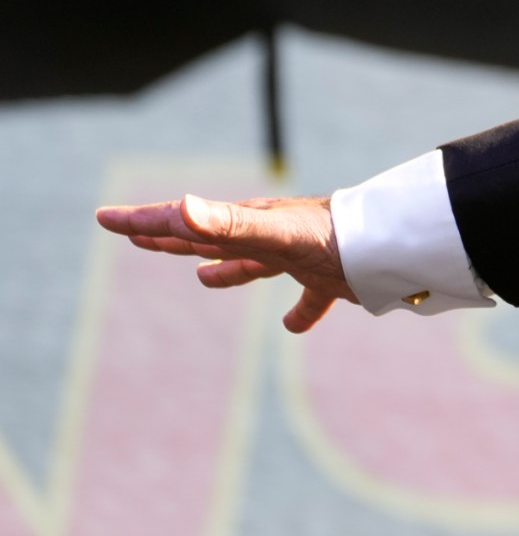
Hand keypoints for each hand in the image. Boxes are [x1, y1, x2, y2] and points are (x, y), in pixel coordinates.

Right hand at [95, 194, 355, 332]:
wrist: (396, 246)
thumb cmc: (336, 236)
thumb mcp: (276, 233)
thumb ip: (228, 225)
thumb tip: (178, 208)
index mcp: (248, 222)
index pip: (185, 221)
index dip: (143, 221)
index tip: (105, 218)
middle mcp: (270, 235)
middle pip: (210, 238)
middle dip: (172, 237)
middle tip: (136, 236)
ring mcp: (300, 256)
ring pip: (252, 264)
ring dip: (225, 269)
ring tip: (202, 278)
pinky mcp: (330, 280)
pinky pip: (309, 299)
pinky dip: (300, 312)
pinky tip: (293, 328)